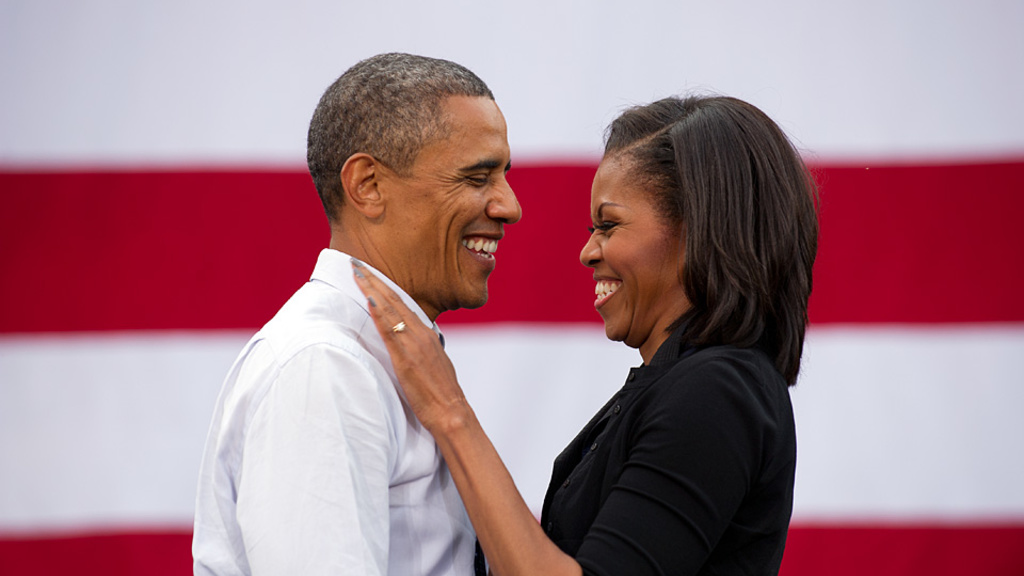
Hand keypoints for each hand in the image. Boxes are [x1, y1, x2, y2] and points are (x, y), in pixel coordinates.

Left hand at [351, 259, 468, 432]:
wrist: (451, 411)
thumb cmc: (442, 393)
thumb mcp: (435, 363)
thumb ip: (422, 349)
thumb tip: (415, 341)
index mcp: (426, 334)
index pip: (402, 303)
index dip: (384, 286)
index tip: (370, 272)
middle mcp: (420, 333)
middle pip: (394, 299)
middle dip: (374, 279)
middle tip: (356, 261)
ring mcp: (413, 343)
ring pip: (390, 308)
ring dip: (372, 288)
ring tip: (357, 271)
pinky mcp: (405, 358)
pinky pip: (389, 330)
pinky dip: (379, 312)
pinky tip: (369, 299)